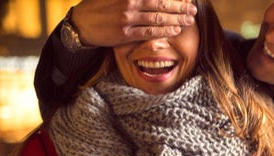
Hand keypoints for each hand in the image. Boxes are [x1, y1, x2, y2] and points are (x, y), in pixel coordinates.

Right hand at [71, 0, 196, 46]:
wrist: (80, 23)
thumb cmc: (100, 6)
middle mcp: (129, 3)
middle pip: (161, 4)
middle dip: (180, 7)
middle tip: (193, 10)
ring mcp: (127, 18)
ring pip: (158, 18)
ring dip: (176, 19)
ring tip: (189, 20)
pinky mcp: (125, 33)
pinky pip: (149, 32)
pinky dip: (164, 31)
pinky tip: (175, 30)